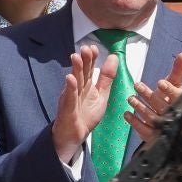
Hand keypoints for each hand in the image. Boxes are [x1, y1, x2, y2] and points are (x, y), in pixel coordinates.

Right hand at [53, 44, 118, 165]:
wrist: (74, 134)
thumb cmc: (86, 114)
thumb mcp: (101, 95)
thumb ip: (107, 78)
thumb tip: (113, 58)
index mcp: (86, 85)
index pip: (89, 69)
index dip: (91, 58)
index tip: (94, 47)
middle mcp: (77, 88)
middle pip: (81, 72)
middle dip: (84, 60)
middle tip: (86, 48)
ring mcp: (71, 97)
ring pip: (74, 81)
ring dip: (75, 69)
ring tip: (76, 57)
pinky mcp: (68, 107)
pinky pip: (69, 96)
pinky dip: (70, 87)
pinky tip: (70, 78)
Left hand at [125, 52, 181, 142]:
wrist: (172, 120)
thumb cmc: (172, 98)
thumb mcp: (176, 83)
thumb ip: (179, 70)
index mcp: (180, 101)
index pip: (177, 96)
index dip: (169, 90)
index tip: (160, 83)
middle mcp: (173, 114)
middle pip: (162, 106)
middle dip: (150, 96)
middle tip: (138, 86)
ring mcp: (164, 126)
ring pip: (152, 118)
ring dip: (140, 107)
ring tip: (131, 98)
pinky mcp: (155, 135)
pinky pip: (145, 130)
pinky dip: (135, 122)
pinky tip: (127, 114)